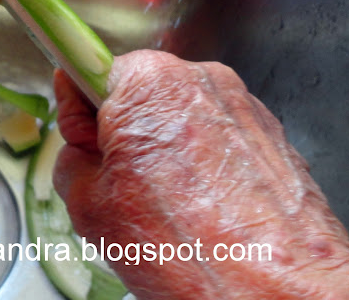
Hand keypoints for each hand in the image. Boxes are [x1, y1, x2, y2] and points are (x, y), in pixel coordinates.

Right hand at [53, 50, 348, 298]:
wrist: (279, 291)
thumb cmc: (191, 251)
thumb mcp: (88, 208)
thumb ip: (69, 158)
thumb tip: (80, 148)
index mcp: (146, 83)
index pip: (88, 72)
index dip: (80, 115)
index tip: (85, 142)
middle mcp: (197, 77)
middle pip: (137, 94)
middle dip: (125, 134)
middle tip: (125, 188)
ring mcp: (240, 101)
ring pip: (178, 114)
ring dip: (166, 149)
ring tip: (172, 206)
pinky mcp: (269, 129)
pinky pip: (216, 133)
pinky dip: (204, 162)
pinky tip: (205, 207)